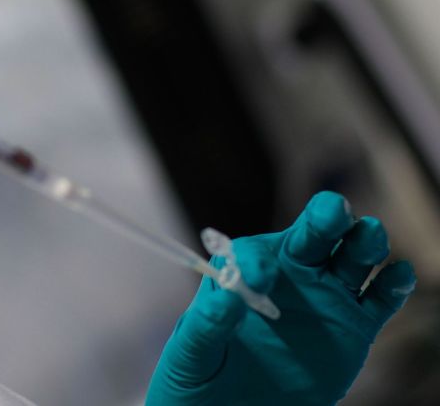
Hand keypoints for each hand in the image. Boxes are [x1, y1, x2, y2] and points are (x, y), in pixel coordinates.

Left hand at [146, 191, 415, 404]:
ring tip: (368, 238)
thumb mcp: (192, 354)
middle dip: (327, 215)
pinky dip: (393, 284)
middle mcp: (290, 274)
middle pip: (316, 231)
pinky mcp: (354, 327)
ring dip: (364, 240)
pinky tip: (395, 275)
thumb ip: (206, 325)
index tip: (256, 283)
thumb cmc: (201, 376)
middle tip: (332, 213)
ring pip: (353, 255)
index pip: (255, 252)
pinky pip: (380, 299)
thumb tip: (225, 297)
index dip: (257, 261)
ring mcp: (325, 298)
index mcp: (244, 272)